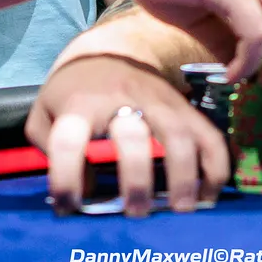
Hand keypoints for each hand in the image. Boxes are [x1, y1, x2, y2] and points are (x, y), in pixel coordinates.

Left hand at [25, 55, 227, 216]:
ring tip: (180, 209)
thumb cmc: (75, 90)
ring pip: (178, 136)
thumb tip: (83, 191)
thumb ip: (48, 149)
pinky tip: (209, 196)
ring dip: (183, 177)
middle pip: (132, 137)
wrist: (112, 49)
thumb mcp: (46, 112)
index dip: (66, 177)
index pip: (68, 140)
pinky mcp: (186, 107)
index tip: (68, 207)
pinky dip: (216, 169)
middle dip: (136, 181)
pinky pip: (210, 137)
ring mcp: (159, 101)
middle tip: (136, 212)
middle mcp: (121, 99)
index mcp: (79, 103)